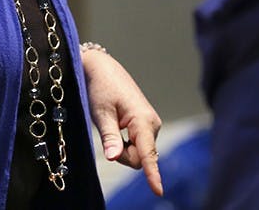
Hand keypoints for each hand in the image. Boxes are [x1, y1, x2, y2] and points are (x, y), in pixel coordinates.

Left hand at [81, 47, 163, 196]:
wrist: (102, 68)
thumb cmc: (101, 87)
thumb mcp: (101, 113)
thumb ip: (109, 137)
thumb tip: (114, 158)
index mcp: (143, 120)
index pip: (147, 154)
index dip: (152, 174)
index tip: (158, 191)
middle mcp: (152, 124)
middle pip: (140, 158)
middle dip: (122, 155)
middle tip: (106, 136)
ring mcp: (150, 124)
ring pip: (138, 153)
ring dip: (123, 149)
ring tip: (110, 126)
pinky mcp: (145, 125)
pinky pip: (138, 146)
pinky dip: (125, 144)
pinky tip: (116, 128)